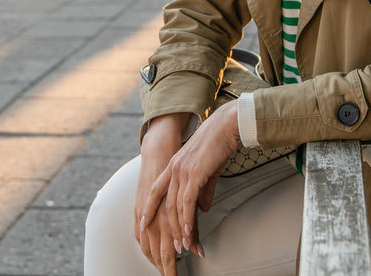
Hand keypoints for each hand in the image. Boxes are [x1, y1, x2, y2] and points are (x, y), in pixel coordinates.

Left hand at [141, 101, 240, 257]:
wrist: (227, 125)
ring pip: (175, 206)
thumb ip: (203, 190)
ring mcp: (182, 170)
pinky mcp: (194, 173)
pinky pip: (187, 201)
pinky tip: (189, 231)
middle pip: (164, 203)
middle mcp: (174, 168)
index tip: (144, 223)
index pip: (156, 190)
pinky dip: (187, 218)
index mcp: (174, 165)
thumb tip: (202, 208)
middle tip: (172, 246)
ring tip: (183, 246)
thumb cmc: (219, 144)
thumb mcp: (207, 169)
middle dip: (166, 227)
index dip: (149, 207)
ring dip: (179, 229)